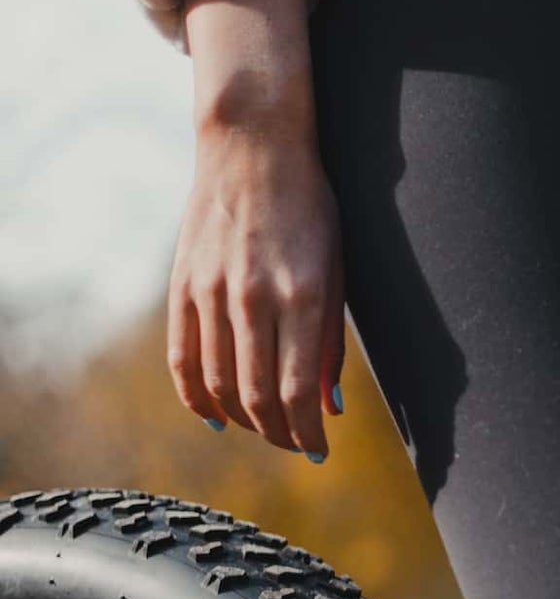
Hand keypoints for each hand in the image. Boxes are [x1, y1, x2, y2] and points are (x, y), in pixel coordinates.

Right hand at [172, 0, 344, 460]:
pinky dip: (198, 395)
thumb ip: (330, 342)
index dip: (308, 432)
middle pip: (257, 397)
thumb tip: (329, 406)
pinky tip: (216, 415)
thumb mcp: (337, 272)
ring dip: (245, 420)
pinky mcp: (182, 284)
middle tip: (297, 445)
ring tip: (267, 429)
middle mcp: (252, 298)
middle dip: (280, 434)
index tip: (320, 450)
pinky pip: (184, 358)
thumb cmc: (310, 211)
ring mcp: (210, 291)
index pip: (297, 392)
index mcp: (301, 295)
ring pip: (219, 385)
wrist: (253, 148)